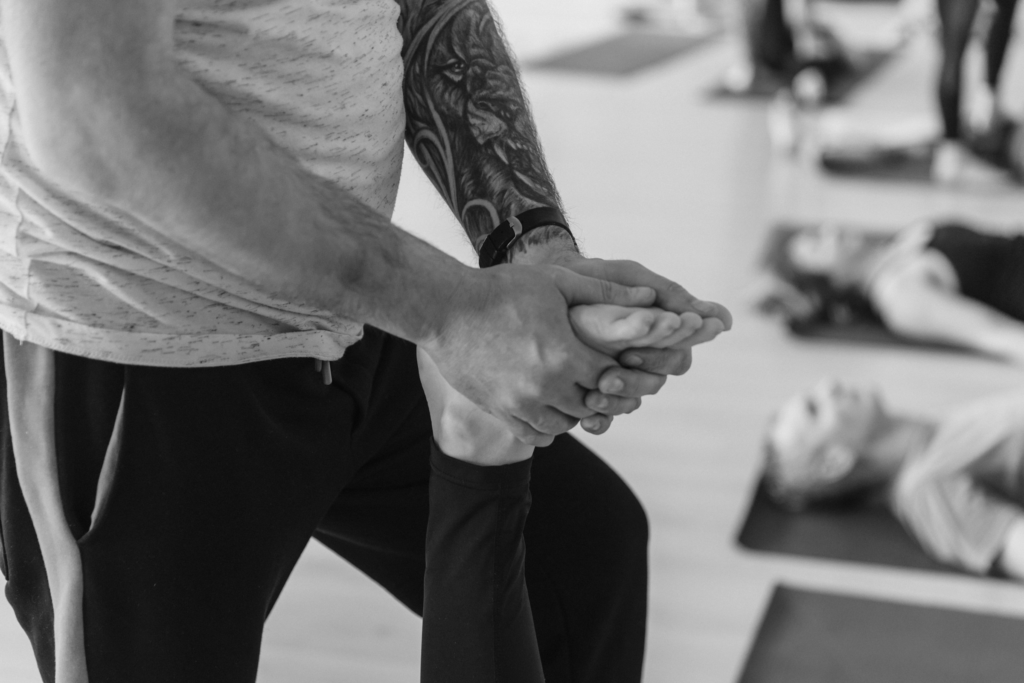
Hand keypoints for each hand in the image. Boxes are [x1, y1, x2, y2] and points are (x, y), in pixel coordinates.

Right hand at [422, 263, 656, 446]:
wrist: (444, 308)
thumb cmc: (501, 289)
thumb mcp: (557, 282)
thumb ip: (605, 292)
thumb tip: (650, 296)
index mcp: (565, 356)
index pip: (610, 378)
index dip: (618, 370)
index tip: (616, 360)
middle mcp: (546, 387)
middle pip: (591, 405)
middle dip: (599, 392)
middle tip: (599, 379)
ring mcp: (520, 404)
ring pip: (565, 425)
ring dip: (573, 411)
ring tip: (572, 391)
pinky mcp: (499, 411)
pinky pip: (533, 435)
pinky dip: (546, 426)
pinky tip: (548, 408)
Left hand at [554, 255, 731, 433]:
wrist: (546, 286)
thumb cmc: (594, 277)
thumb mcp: (631, 278)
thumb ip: (673, 297)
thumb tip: (725, 322)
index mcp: (658, 334)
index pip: (677, 356)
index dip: (661, 357)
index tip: (635, 351)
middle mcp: (641, 359)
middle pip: (654, 384)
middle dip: (634, 382)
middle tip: (610, 376)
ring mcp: (617, 376)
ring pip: (631, 404)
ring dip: (616, 402)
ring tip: (595, 393)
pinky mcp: (592, 392)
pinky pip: (604, 419)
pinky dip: (599, 421)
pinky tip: (588, 417)